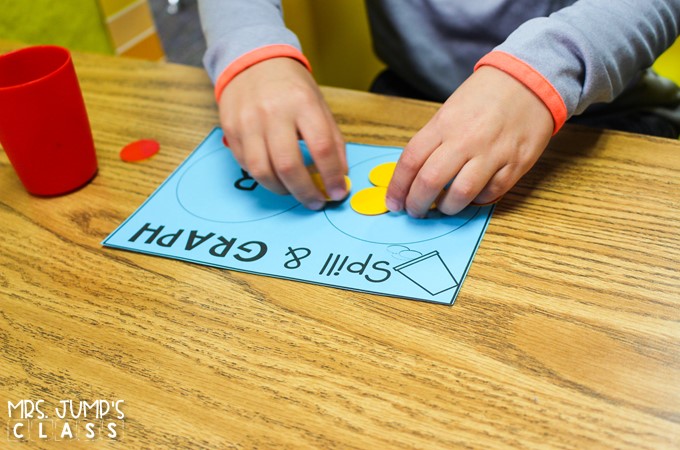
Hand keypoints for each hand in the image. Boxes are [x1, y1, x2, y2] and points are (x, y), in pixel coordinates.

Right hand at [219, 57, 347, 208]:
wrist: (252, 61)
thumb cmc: (291, 87)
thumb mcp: (319, 106)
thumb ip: (332, 142)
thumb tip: (339, 178)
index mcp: (302, 103)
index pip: (321, 148)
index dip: (331, 176)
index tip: (337, 192)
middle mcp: (273, 112)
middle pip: (288, 166)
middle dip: (305, 192)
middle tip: (315, 202)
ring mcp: (248, 122)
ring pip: (262, 171)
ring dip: (282, 190)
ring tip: (294, 191)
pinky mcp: (230, 130)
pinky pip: (246, 165)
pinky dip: (264, 177)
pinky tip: (275, 175)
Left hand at [386, 66, 553, 216]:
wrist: (529, 80)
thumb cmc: (486, 96)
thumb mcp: (450, 111)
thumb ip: (433, 142)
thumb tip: (413, 176)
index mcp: (444, 124)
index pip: (410, 161)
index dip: (397, 187)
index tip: (393, 202)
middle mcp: (465, 139)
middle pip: (430, 182)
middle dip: (416, 204)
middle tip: (415, 211)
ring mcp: (492, 152)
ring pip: (461, 194)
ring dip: (447, 208)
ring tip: (443, 207)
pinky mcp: (516, 163)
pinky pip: (491, 193)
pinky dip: (477, 201)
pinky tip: (472, 197)